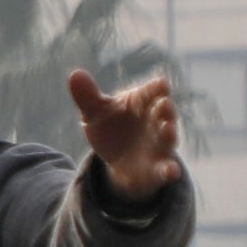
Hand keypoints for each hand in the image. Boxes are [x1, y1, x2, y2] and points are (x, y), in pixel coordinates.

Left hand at [67, 66, 185, 199]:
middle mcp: (156, 122)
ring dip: (169, 134)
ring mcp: (159, 145)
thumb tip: (75, 74)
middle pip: (164, 113)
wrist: (116, 159)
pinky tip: (171, 172)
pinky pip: (166, 169)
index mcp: (141, 102)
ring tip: (168, 128)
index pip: (152, 91)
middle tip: (164, 103)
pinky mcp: (158, 168)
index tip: (160, 85)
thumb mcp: (95, 113)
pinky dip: (169, 170)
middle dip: (165, 109)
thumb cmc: (111, 126)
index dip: (156, 88)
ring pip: (168, 139)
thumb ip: (87, 96)